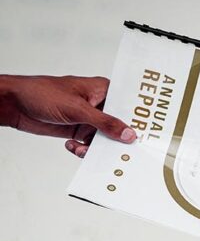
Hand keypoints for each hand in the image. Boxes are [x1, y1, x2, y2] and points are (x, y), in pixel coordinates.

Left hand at [0, 74, 135, 157]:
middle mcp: (98, 104)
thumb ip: (105, 123)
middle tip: (120, 150)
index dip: (137, 119)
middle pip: (119, 125)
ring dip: (97, 147)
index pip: (127, 105)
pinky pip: (89, 145)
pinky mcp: (76, 130)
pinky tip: (72, 145)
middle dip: (117, 138)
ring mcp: (87, 118)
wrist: (13, 104)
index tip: (144, 134)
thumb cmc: (40, 93)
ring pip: (104, 138)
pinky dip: (83, 150)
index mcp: (102, 90)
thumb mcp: (77, 109)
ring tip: (85, 148)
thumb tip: (128, 134)